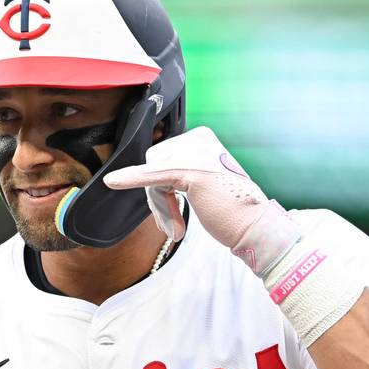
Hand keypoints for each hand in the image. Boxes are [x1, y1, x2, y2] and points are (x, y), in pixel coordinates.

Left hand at [102, 126, 300, 276]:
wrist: (254, 228)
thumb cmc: (231, 212)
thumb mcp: (205, 185)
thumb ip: (181, 177)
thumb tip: (153, 183)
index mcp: (202, 139)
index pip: (163, 158)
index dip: (162, 188)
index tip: (173, 209)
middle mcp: (198, 140)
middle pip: (155, 166)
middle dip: (159, 199)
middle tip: (175, 223)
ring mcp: (196, 154)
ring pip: (153, 176)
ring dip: (160, 207)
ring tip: (177, 227)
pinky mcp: (190, 172)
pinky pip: (153, 176)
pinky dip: (131, 178)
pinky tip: (113, 181)